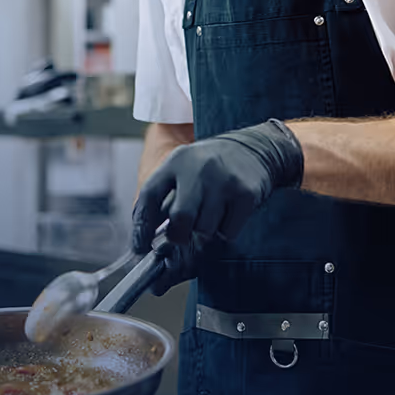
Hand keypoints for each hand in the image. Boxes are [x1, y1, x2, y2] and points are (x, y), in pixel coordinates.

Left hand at [131, 119, 303, 254]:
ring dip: (206, 231)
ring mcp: (224, 180)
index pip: (149, 195)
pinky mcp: (245, 193)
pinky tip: (229, 212)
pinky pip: (228, 231)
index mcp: (176, 161)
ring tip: (211, 214)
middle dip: (178, 235)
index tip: (139, 246)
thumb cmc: (211, 167)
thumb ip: (163, 198)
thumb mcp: (184, 170)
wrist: (255, 149)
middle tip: (182, 236)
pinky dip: (226, 230)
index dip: (141, 226)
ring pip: (205, 229)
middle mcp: (199, 168)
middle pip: (180, 218)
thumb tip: (145, 238)